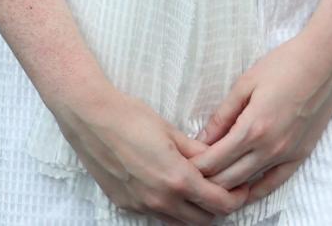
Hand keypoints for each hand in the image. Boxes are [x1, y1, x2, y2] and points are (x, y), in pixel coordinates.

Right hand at [54, 87, 250, 224]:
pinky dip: (170, 208)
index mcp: (177, 179)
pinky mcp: (126, 205)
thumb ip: (195, 151)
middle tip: (222, 188)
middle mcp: (161, 200)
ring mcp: (142, 206)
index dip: (236, 198)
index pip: (219, 203)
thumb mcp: (170, 130)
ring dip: (193, 210)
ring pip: (180, 222)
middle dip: (217, 207)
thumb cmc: (130, 116)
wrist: (91, 117)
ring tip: (197, 188)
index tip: (241, 188)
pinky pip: (157, 216)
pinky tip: (168, 186)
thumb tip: (214, 159)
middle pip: (203, 219)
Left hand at [193, 29, 331, 201]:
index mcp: (252, 128)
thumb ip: (223, 115)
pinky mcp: (300, 156)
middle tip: (190, 175)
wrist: (324, 62)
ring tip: (209, 184)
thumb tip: (203, 138)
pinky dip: (255, 191)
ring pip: (248, 185)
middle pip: (228, 179)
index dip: (195, 166)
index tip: (181, 164)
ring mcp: (286, 155)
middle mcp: (269, 148)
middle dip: (206, 180)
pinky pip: (274, 184)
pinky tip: (242, 192)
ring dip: (227, 188)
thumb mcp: (245, 83)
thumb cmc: (283, 64)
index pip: (215, 160)